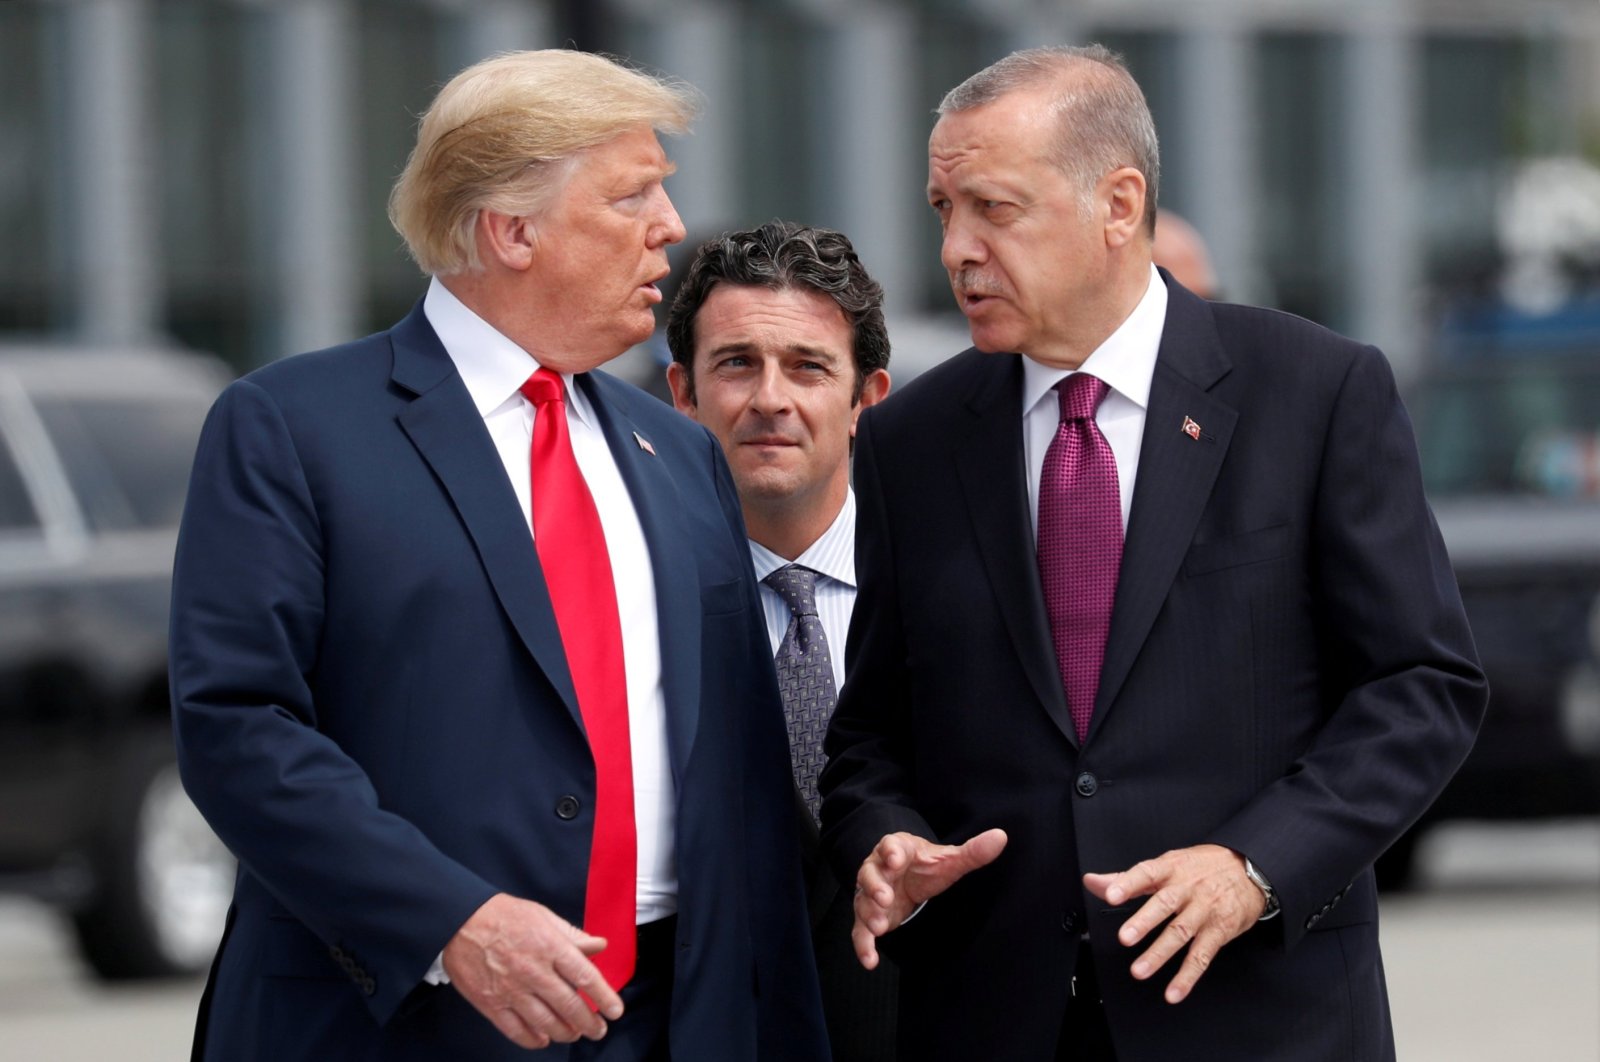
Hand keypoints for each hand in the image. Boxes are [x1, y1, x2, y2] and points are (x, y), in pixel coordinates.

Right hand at [442, 893, 621, 1049]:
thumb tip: (599, 945)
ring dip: (566, 1032)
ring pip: (546, 1022)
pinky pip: (517, 1030)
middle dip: (589, 1022)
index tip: (615, 1010)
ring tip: (575, 1034)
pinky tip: (544, 1038)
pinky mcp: (491, 1004)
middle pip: (569, 1005)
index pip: (586, 977)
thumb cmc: (502, 916)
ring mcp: (511, 990)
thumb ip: (573, 935)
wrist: (459, 921)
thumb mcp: (543, 916)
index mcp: (550, 946)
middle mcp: (533, 971)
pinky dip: (534, 1039)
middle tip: (599, 1030)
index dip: (605, 997)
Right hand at [852, 828, 1007, 970]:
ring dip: (869, 913)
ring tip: (879, 927)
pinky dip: (863, 945)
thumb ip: (972, 851)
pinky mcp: (869, 915)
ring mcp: (870, 893)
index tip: (896, 860)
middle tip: (885, 898)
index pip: (890, 846)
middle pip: (870, 873)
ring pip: (863, 901)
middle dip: (875, 886)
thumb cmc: (927, 865)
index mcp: (898, 850)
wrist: (908, 877)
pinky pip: (860, 930)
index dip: (891, 852)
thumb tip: (1001, 837)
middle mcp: (878, 869)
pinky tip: (870, 961)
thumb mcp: (949, 859)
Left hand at [1083, 844, 1265, 1003]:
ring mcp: (1204, 910)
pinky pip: (1202, 956)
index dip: (1127, 883)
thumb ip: (1126, 878)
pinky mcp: (1219, 931)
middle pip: (1164, 905)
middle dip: (1143, 922)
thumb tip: (1093, 882)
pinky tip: (1174, 991)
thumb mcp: (1166, 864)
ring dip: (1160, 954)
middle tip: (1125, 938)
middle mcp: (1187, 889)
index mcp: (1170, 869)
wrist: (1248, 869)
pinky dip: (1187, 976)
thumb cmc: (1201, 867)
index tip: (1111, 895)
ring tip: (1139, 970)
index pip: (1146, 873)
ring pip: (1180, 933)